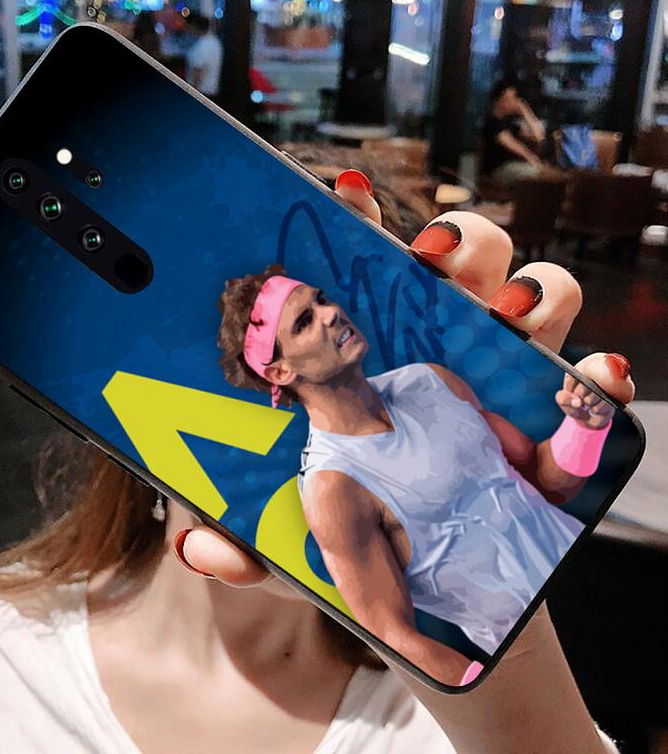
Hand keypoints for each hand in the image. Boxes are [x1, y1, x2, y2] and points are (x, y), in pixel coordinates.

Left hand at [175, 172, 633, 752]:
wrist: (427, 601)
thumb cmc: (346, 544)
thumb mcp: (281, 537)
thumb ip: (237, 536)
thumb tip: (199, 545)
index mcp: (370, 351)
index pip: (366, 267)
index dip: (360, 224)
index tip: (346, 196)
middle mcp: (438, 349)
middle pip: (461, 261)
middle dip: (458, 242)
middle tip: (432, 259)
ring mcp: (498, 382)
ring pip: (531, 296)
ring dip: (529, 289)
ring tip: (507, 309)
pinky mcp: (550, 430)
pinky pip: (589, 390)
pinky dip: (598, 377)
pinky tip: (596, 379)